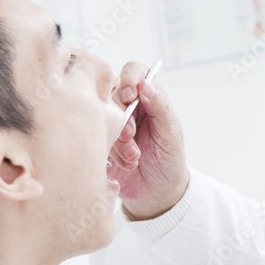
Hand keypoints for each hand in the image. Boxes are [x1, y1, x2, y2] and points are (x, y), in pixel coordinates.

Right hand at [108, 62, 188, 220]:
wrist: (157, 192)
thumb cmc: (169, 159)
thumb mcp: (171, 134)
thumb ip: (161, 107)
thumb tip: (146, 84)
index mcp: (147, 98)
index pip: (134, 72)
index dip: (129, 79)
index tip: (131, 95)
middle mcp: (126, 107)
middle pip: (112, 94)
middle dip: (122, 117)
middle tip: (131, 135)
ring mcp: (110, 124)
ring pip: (101, 117)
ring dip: (118, 140)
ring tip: (134, 158)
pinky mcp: (98, 141)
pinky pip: (94, 138)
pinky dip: (111, 152)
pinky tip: (126, 164)